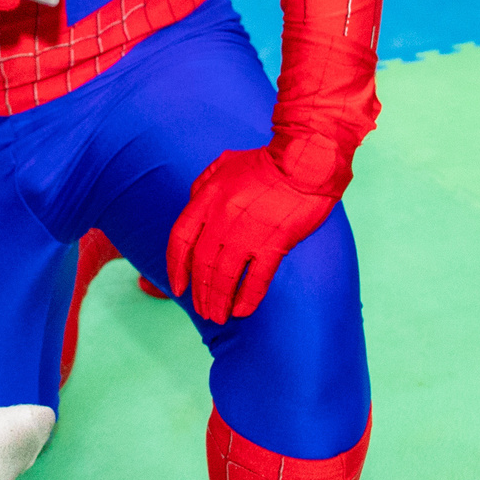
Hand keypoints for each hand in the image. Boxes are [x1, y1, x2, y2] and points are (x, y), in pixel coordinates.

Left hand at [165, 147, 338, 322]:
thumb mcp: (224, 164)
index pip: (181, 240)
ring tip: (218, 317)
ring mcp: (248, 233)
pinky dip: (247, 298)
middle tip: (203, 310)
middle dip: (199, 292)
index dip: (176, 267)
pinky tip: (242, 311)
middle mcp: (222, 218)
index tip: (177, 287)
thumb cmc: (265, 162)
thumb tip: (192, 204)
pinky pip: (257, 279)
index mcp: (207, 198)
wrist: (304, 162)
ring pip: (224, 276)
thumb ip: (203, 185)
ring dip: (218, 301)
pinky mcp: (275, 243)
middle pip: (201, 264)